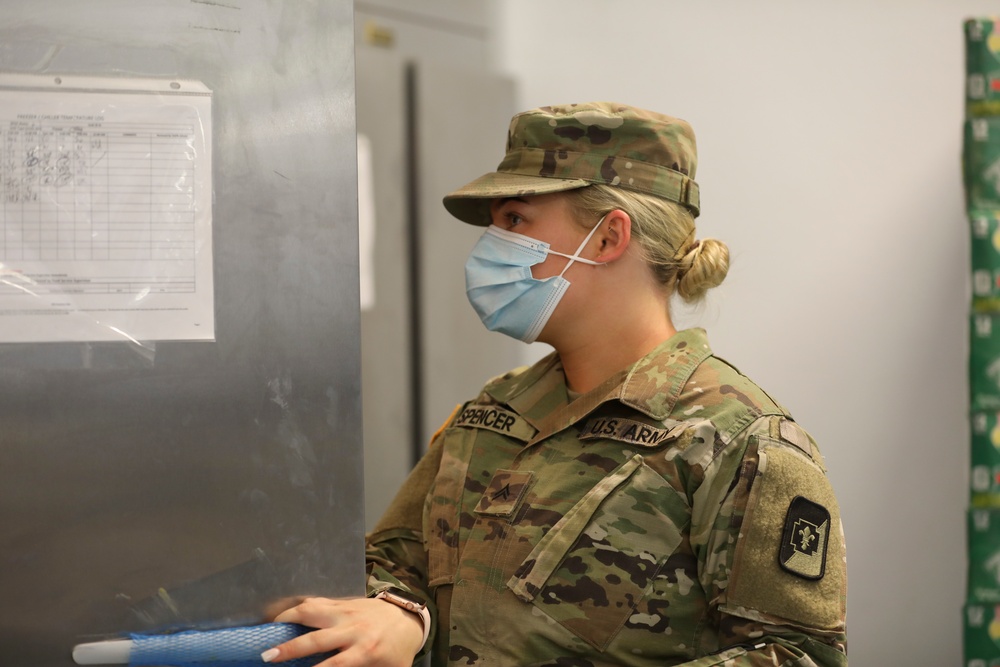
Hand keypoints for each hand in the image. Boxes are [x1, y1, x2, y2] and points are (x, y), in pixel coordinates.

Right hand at [262, 596, 423, 666]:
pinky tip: (283, 615)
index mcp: (366, 652)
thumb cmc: (396, 652)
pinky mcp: (343, 602)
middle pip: (317, 639)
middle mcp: (354, 630)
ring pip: (313, 610)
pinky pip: (317, 601)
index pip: (335, 665)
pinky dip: (298, 608)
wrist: (409, 619)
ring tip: (269, 628)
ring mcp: (347, 612)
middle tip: (267, 656)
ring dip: (288, 618)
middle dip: (291, 648)